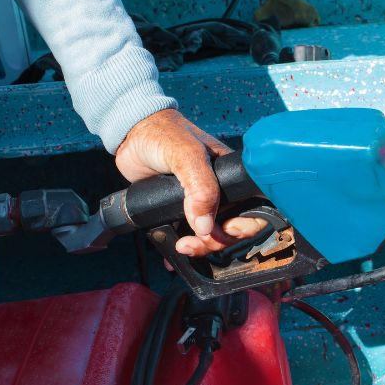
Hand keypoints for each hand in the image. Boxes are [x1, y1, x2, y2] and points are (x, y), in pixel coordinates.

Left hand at [115, 109, 266, 255]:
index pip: (254, 207)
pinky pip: (190, 233)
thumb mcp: (186, 154)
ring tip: (182, 245)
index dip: (243, 226)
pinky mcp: (181, 209)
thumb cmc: (163, 133)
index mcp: (231, 175)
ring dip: (201, 247)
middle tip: (195, 241)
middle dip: (217, 241)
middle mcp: (221, 190)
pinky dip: (187, 246)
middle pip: (233, 228)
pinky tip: (175, 251)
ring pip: (212, 235)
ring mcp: (201, 201)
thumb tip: (206, 226)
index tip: (222, 230)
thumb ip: (200, 187)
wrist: (130, 133)